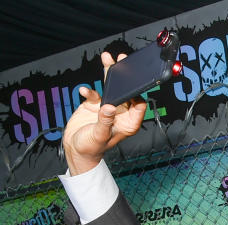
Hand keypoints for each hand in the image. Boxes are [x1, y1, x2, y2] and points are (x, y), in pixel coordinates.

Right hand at [62, 52, 146, 174]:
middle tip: (122, 60)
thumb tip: (109, 107)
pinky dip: (89, 91)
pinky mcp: (94, 105)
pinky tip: (84, 91)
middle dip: (124, 76)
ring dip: (109, 74)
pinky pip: (94, 93)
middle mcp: (120, 114)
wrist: (75, 149)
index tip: (133, 80)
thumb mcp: (99, 135)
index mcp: (128, 123)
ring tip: (107, 59)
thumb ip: (104, 121)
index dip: (137, 92)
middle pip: (125, 91)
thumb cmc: (91, 148)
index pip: (139, 104)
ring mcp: (107, 108)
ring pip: (111, 88)